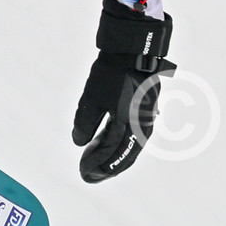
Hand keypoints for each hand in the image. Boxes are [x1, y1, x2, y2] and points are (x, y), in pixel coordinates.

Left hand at [71, 0, 175, 182]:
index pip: (112, 153)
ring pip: (131, 146)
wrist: (134, 49)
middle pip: (125, 155)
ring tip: (98, 163)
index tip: (84, 173)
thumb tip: (79, 143)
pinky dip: (121, 144)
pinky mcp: (146, 109)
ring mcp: (146, 117)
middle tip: (90, 175)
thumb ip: (85, 123)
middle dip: (107, 167)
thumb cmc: (113, 73)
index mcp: (130, 125)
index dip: (97, 165)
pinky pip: (135, 135)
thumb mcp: (92, 98)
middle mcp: (142, 125)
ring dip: (115, 157)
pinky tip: (110, 144)